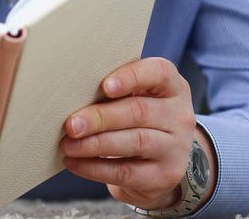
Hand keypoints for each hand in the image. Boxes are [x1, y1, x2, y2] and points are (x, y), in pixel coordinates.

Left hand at [60, 58, 197, 209]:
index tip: (104, 86)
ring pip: (135, 142)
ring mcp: (176, 147)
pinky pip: (127, 172)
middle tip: (71, 125)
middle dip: (101, 118)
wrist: (162, 160)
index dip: (132, 78)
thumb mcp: (135, 98)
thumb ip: (113, 91)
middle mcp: (179, 116)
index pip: (160, 73)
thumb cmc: (138, 118)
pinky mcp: (165, 175)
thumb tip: (70, 97)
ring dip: (95, 144)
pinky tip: (74, 163)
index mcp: (172, 88)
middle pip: (140, 112)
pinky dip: (96, 168)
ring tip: (68, 145)